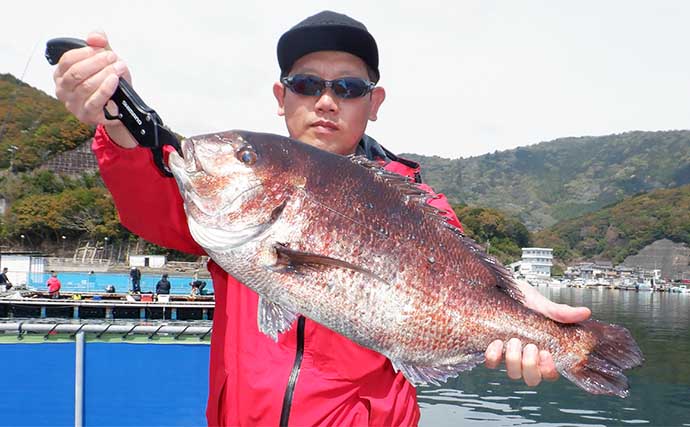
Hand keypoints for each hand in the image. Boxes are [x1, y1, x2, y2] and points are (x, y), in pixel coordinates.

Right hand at [53, 31, 136, 147]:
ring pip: (86, 86)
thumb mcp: (104, 61)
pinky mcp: (87, 115)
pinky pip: (95, 101)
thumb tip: (96, 36)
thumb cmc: (108, 82)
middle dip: (96, 62)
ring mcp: (73, 104)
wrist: (120, 106)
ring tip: (118, 67)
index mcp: (61, 75)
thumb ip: (99, 44)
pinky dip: (106, 88)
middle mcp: (63, 90)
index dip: (85, 52)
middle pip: (76, 72)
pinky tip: (114, 80)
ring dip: (105, 73)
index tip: (101, 48)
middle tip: (112, 57)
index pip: (67, 60)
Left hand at [484, 280, 590, 385]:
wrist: (499, 288)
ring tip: (515, 341)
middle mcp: (526, 356)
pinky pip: (491, 364)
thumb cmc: (522, 299)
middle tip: (531, 348)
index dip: (549, 371)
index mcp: (542, 349)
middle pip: (532, 379)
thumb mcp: (542, 304)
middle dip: (531, 367)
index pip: (550, 373)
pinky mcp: (492, 350)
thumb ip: (561, 313)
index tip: (546, 354)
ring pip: (513, 374)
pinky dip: (494, 357)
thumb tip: (585, 313)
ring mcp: (509, 354)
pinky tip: (497, 343)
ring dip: (514, 361)